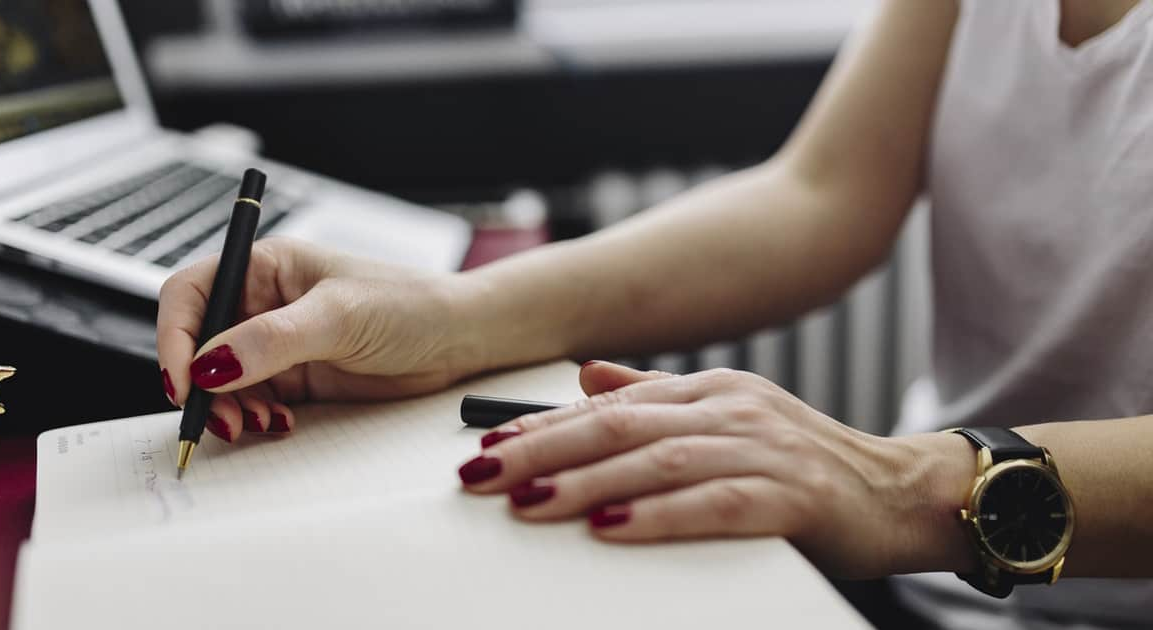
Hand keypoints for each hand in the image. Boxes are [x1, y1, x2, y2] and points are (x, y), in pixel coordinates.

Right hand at [157, 237, 482, 441]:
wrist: (458, 338)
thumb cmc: (409, 304)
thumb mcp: (339, 316)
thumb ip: (272, 340)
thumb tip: (210, 365)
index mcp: (266, 266)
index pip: (192, 295)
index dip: (175, 336)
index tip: (182, 380)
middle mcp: (264, 303)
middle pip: (198, 344)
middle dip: (199, 384)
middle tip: (220, 418)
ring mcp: (278, 343)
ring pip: (221, 380)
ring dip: (226, 408)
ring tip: (255, 424)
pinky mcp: (296, 378)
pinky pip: (252, 401)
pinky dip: (253, 418)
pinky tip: (279, 425)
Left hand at [458, 361, 977, 577]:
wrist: (901, 491)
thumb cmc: (805, 462)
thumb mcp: (728, 417)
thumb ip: (655, 397)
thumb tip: (586, 378)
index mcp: (709, 390)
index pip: (609, 404)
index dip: (543, 424)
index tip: (488, 443)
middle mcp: (731, 408)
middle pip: (619, 426)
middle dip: (543, 449)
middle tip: (483, 473)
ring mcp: (763, 448)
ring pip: (658, 461)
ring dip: (586, 482)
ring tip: (528, 501)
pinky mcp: (793, 495)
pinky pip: (715, 503)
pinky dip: (658, 517)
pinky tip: (610, 529)